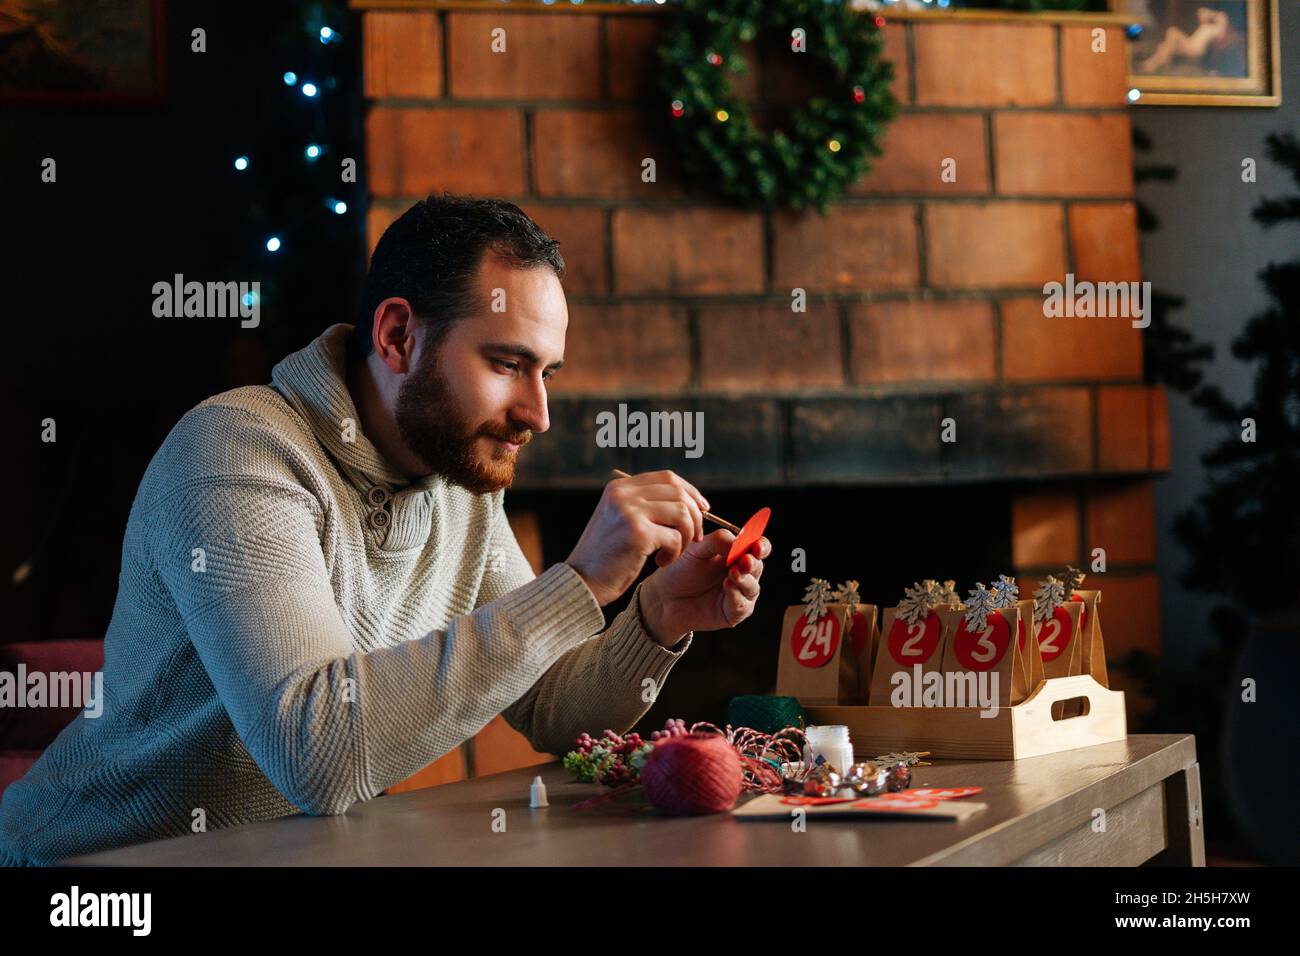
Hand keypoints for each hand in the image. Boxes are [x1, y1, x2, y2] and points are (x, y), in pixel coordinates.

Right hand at [563, 470, 709, 606]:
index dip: (691, 492)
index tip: (703, 509)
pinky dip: (675, 553)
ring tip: (674, 551)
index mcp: (619, 487)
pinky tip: (661, 562)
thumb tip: (691, 501)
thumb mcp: (620, 520)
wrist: (582, 582)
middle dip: (695, 516)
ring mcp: (630, 512)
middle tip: (694, 537)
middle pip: (679, 493)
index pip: (668, 478)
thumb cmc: (607, 556)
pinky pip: (675, 538)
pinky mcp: (638, 534)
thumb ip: (645, 505)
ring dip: (686, 536)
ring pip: (682, 513)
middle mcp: (623, 494)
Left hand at [639, 529, 769, 644]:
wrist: (664, 596)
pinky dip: (737, 596)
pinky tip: (728, 587)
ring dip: (745, 580)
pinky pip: (742, 606)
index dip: (761, 546)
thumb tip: (740, 541)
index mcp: (736, 554)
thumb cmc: (681, 570)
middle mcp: (741, 574)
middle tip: (744, 560)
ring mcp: (739, 594)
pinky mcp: (732, 613)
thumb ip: (719, 540)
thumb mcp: (698, 548)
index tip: (756, 546)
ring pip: (753, 587)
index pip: (758, 548)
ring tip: (732, 573)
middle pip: (758, 566)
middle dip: (753, 563)